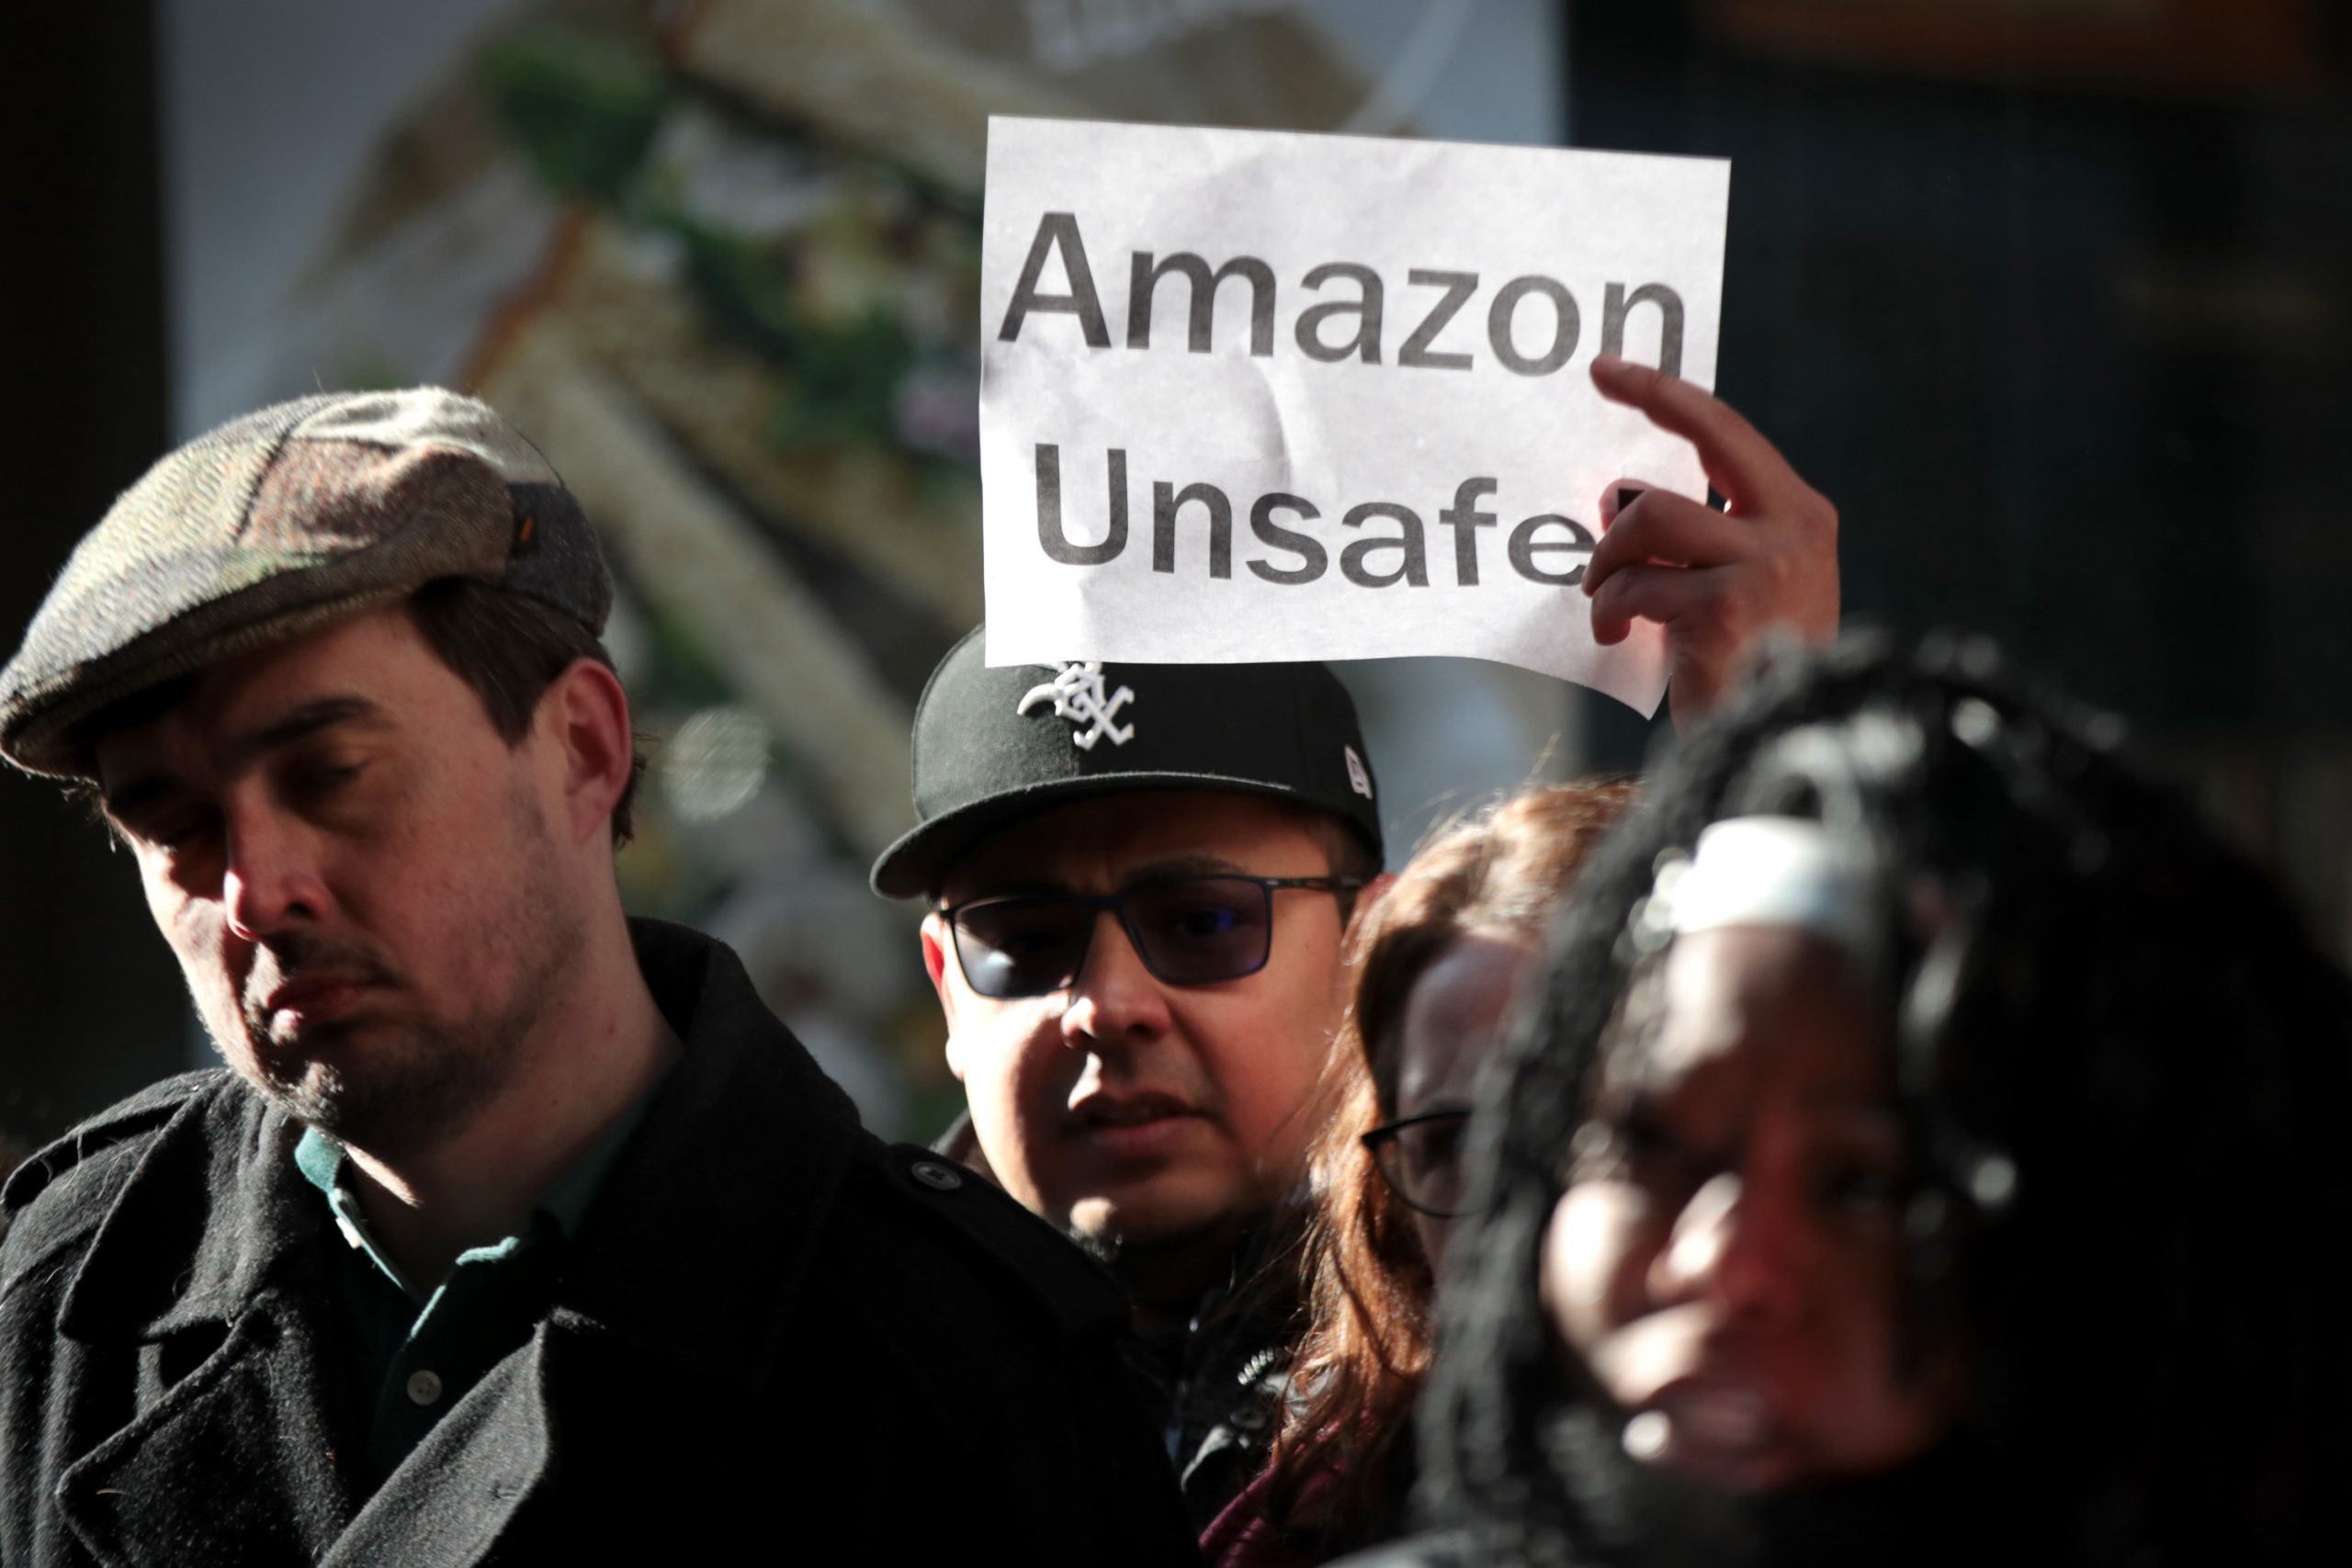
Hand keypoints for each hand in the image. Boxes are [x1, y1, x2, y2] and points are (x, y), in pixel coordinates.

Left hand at [1582, 354, 1839, 728]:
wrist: (1780, 741)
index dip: (1667, 396)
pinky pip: (1636, 587)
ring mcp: (1763, 565)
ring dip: (1610, 562)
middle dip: (1639, 435)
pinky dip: (1611, 610)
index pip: (1728, 434)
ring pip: (1650, 522)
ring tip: (1604, 600)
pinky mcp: (1725, 607)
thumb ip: (1691, 541)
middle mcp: (1792, 530)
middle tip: (1595, 425)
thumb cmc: (1748, 668)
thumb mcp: (1727, 587)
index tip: (1611, 370)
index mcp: (1800, 517)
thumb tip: (1618, 496)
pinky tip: (1613, 637)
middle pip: (1694, 455)